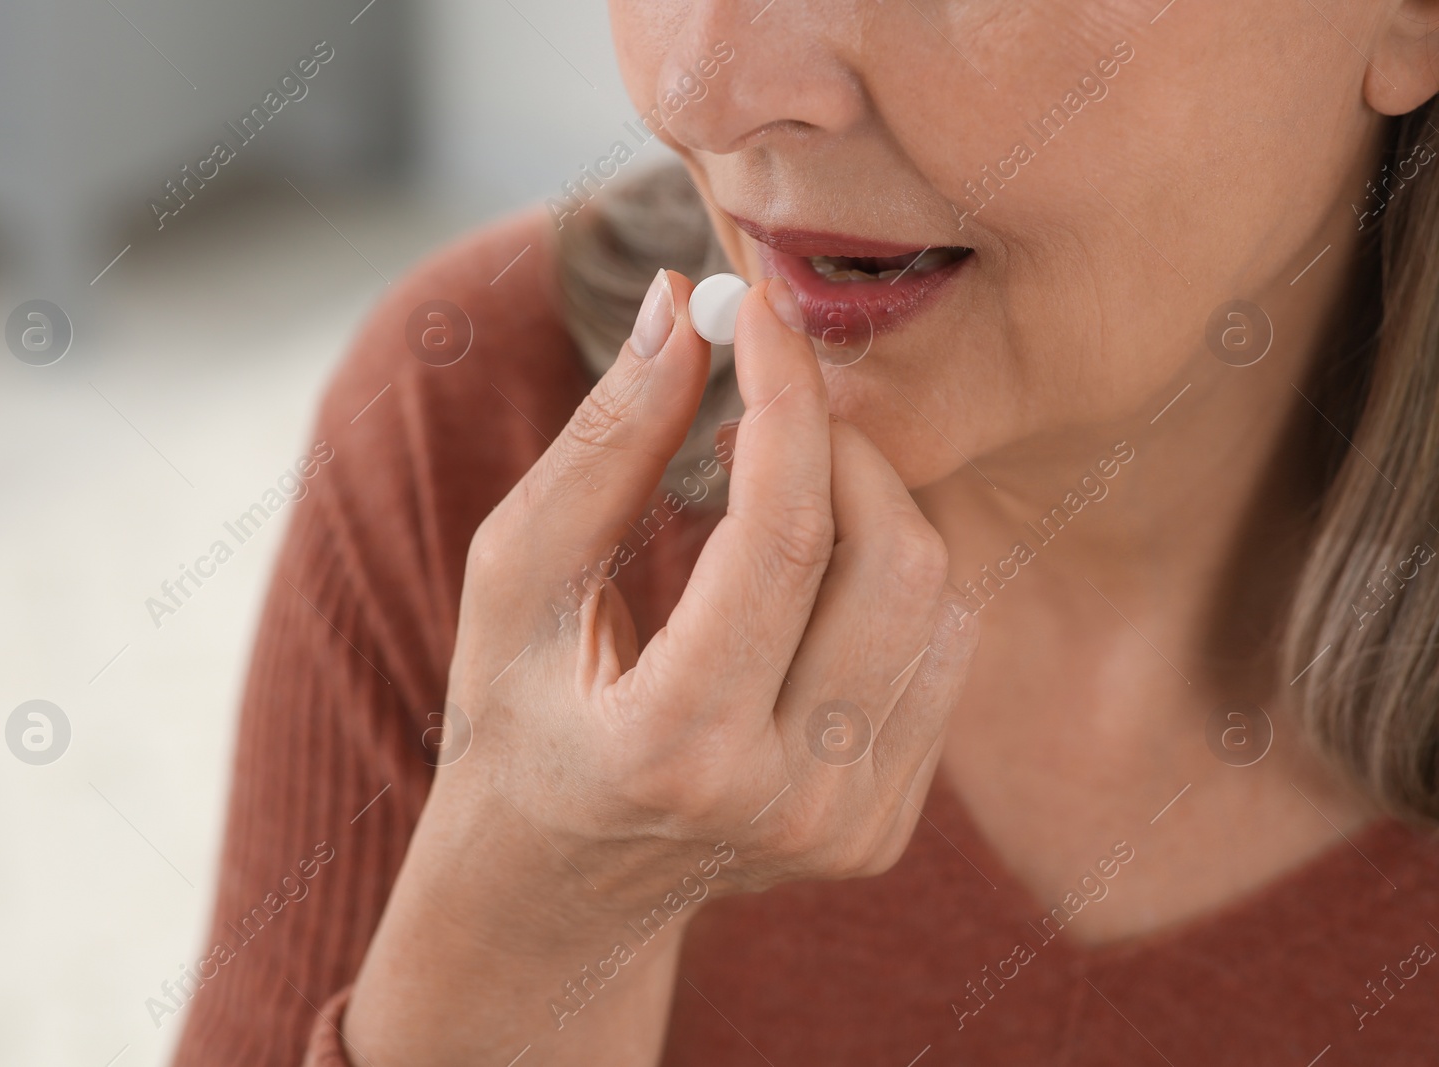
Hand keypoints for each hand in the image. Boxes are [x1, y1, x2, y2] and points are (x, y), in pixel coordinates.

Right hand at [344, 268, 977, 1065]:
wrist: (556, 885)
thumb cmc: (517, 714)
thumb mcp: (517, 578)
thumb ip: (602, 447)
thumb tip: (684, 308)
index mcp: (673, 747)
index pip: (784, 536)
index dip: (786, 399)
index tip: (763, 310)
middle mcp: (785, 800)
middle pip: (894, 560)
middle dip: (841, 446)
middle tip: (771, 406)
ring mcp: (850, 824)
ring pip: (938, 597)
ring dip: (872, 503)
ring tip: (782, 489)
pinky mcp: (887, 827)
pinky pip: (943, 649)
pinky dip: (890, 574)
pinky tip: (814, 573)